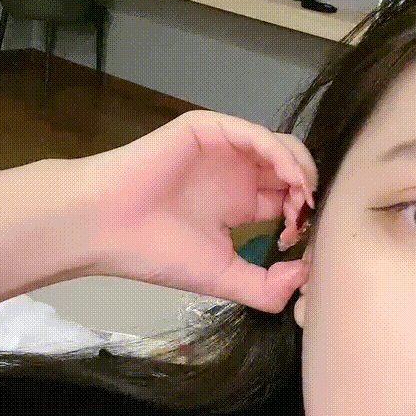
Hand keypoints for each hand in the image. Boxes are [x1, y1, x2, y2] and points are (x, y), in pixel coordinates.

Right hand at [86, 110, 317, 311]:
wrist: (107, 227)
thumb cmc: (157, 251)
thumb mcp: (223, 277)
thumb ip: (266, 286)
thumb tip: (306, 277)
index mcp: (240, 202)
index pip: (288, 199)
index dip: (303, 218)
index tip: (298, 244)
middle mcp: (236, 172)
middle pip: (291, 169)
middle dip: (308, 192)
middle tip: (305, 219)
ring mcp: (224, 148)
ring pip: (281, 147)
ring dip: (301, 170)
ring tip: (303, 199)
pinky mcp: (210, 129)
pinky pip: (255, 133)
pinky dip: (280, 154)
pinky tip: (290, 179)